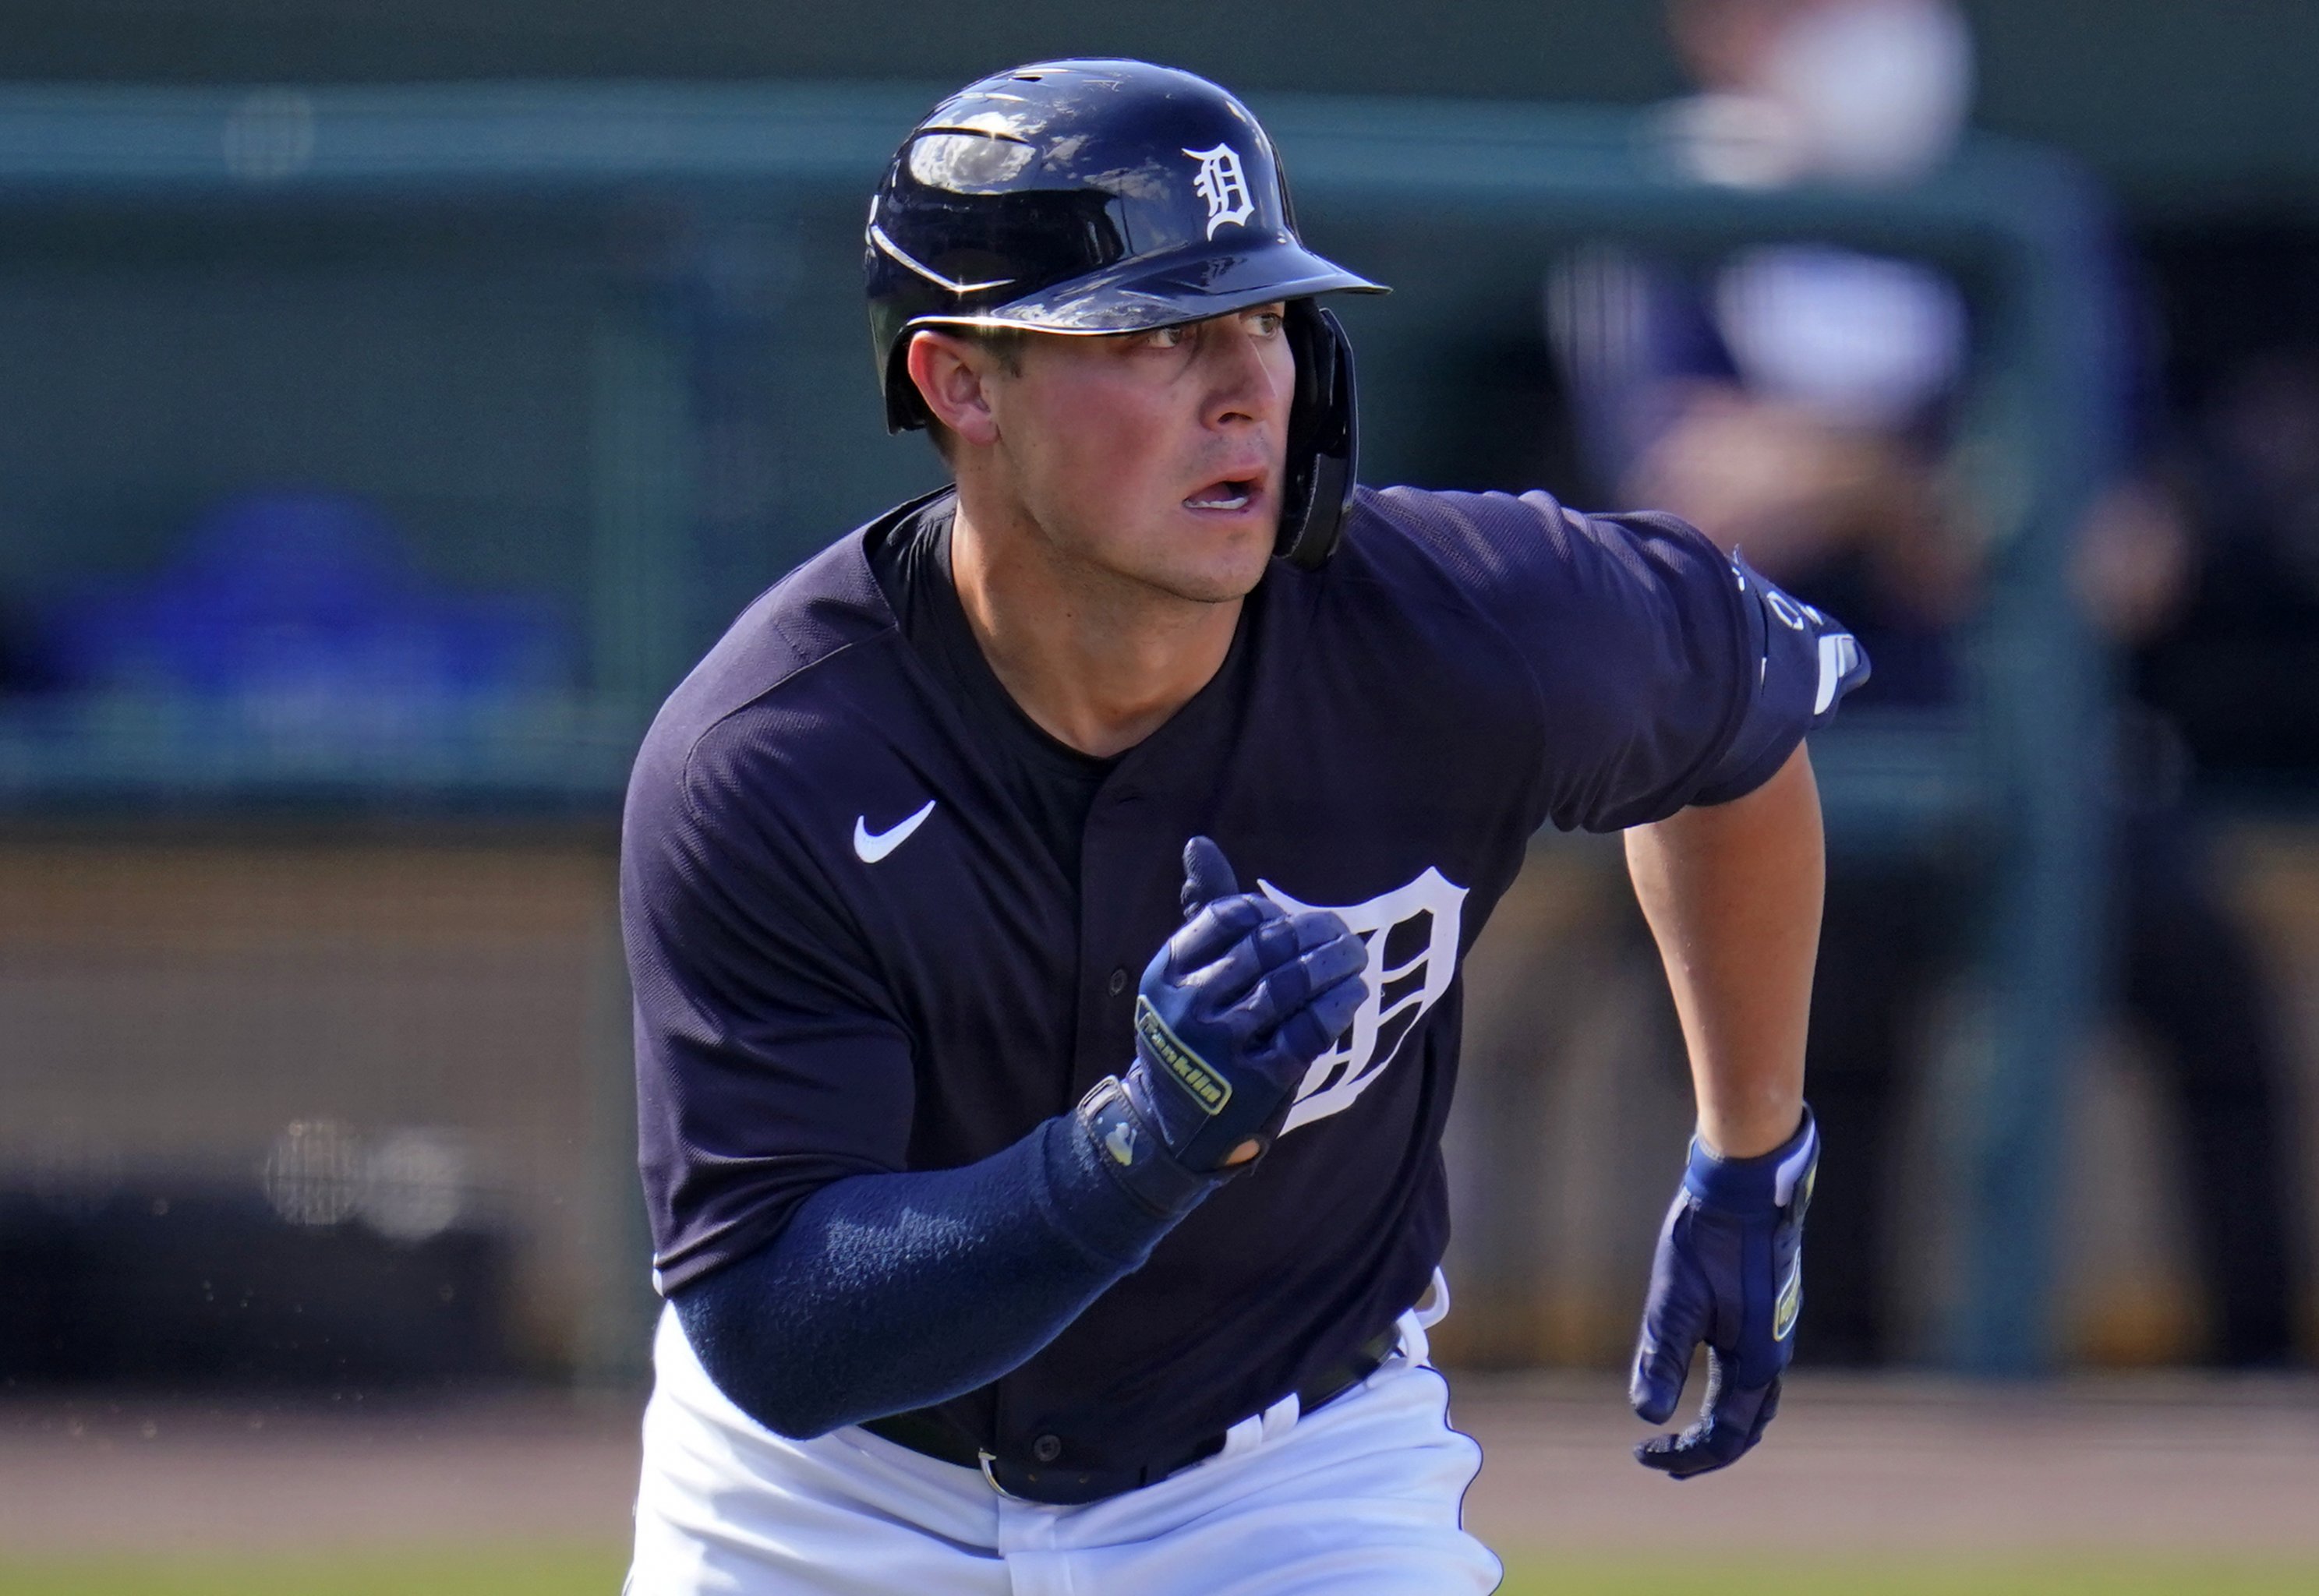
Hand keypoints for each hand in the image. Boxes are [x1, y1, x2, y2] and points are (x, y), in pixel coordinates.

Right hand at [1121, 835, 1367, 1171]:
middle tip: (1341, 931)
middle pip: (1266, 949)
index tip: (1289, 922)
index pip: (1228, 918)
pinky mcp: (1257, 1080)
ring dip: (1333, 964)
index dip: (1269, 914)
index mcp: (1166, 972)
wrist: (1172, 1126)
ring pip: (1290, 986)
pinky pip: (1308, 1030)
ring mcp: (1222, 1045)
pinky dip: (1337, 1006)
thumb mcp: (1183, 977)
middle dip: (1313, 934)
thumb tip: (1199, 843)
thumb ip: (1202, 911)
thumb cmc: (1189, 1035)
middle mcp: (1188, 1006)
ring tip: (1355, 955)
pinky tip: (1353, 992)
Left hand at [1630, 1108, 1816, 1478]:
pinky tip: (1710, 1374)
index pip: (1722, 1436)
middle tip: (1664, 1460)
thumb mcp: (1675, 1301)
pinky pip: (1757, 1370)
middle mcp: (1774, 1355)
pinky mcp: (1771, 1308)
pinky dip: (1733, 1393)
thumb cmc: (1711, 1240)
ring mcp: (1777, 1331)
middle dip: (1706, 1450)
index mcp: (1754, 1364)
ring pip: (1756, 1400)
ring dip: (1723, 1424)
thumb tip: (1647, 1416)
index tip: (1641, 1454)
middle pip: (1746, 1427)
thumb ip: (1662, 1359)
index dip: (1683, 1455)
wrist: (1749, 1185)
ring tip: (1687, 1432)